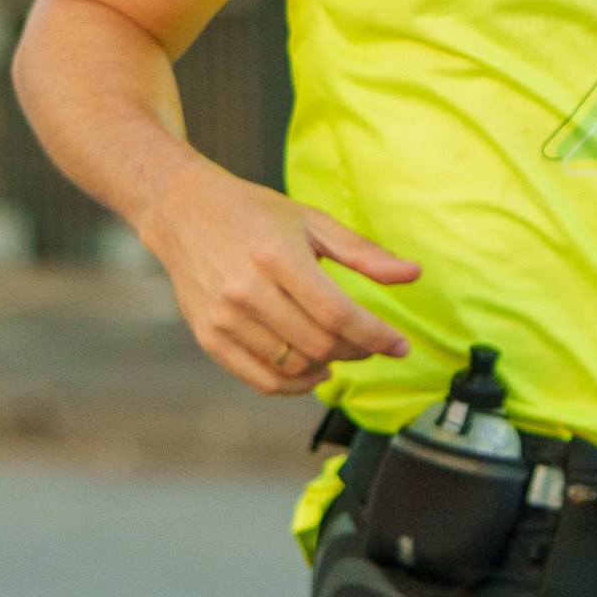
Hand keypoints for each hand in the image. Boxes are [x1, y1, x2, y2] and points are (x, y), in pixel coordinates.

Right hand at [139, 160, 419, 396]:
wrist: (182, 211)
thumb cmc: (253, 213)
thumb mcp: (311, 221)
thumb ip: (363, 252)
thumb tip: (414, 274)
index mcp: (278, 256)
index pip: (336, 312)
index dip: (374, 335)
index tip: (400, 346)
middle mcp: (247, 290)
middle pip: (317, 343)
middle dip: (356, 351)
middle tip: (371, 345)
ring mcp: (224, 317)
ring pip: (292, 366)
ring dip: (327, 367)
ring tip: (341, 353)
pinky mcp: (208, 336)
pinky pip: (259, 379)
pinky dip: (292, 385)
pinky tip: (310, 371)